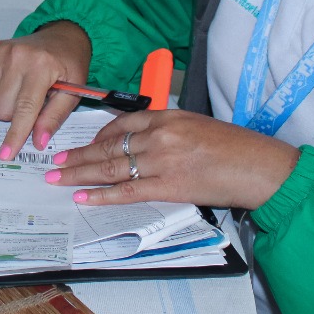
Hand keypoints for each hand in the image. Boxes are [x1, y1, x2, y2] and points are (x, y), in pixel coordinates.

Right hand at [0, 22, 91, 160]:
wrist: (63, 35)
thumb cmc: (70, 65)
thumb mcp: (74, 92)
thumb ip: (54, 117)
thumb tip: (38, 142)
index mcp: (41, 66)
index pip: (24, 108)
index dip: (16, 134)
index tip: (6, 154)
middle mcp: (17, 56)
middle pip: (3, 109)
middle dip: (17, 116)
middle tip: (34, 103)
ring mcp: (1, 52)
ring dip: (4, 106)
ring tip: (23, 93)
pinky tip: (14, 83)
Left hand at [45, 110, 300, 209]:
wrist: (260, 167)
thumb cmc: (235, 147)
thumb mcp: (197, 124)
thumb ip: (167, 129)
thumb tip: (142, 142)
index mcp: (167, 116)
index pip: (121, 125)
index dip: (97, 137)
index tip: (82, 145)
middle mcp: (159, 136)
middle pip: (108, 146)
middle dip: (78, 156)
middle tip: (54, 163)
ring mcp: (162, 161)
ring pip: (111, 168)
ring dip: (80, 174)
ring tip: (58, 179)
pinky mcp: (169, 187)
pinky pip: (127, 192)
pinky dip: (103, 195)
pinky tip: (84, 197)